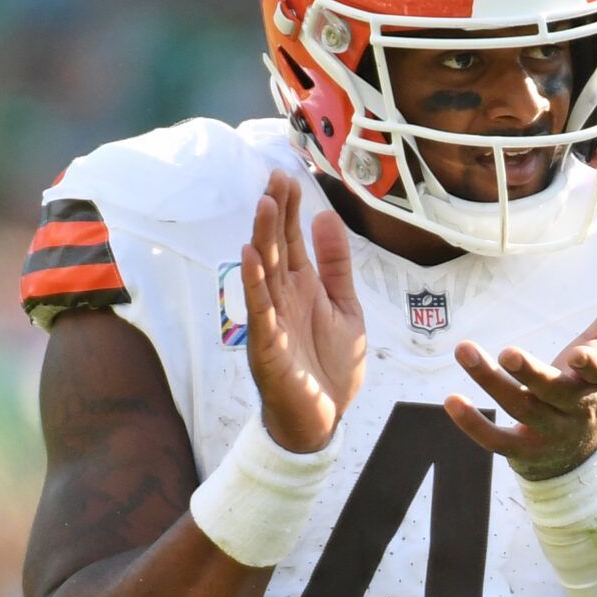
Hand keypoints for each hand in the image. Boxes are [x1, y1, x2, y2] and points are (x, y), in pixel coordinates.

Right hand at [242, 169, 366, 451]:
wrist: (322, 419)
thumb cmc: (330, 366)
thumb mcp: (345, 307)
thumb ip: (336, 265)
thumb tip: (326, 216)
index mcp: (302, 288)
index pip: (291, 240)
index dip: (290, 210)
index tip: (288, 176)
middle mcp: (283, 298)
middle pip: (276, 248)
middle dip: (275, 214)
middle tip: (275, 178)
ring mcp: (272, 320)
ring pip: (265, 273)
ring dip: (263, 239)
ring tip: (264, 205)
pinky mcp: (267, 346)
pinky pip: (259, 310)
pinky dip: (254, 284)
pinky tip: (250, 257)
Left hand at [443, 257, 596, 480]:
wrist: (582, 449)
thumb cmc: (591, 382)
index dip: (591, 366)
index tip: (580, 355)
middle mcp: (574, 409)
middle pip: (553, 392)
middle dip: (532, 374)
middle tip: (508, 353)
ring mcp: (547, 431)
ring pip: (520, 409)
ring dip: (490, 383)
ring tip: (465, 351)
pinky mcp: (522, 449)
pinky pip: (496, 441)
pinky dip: (473, 425)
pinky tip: (451, 401)